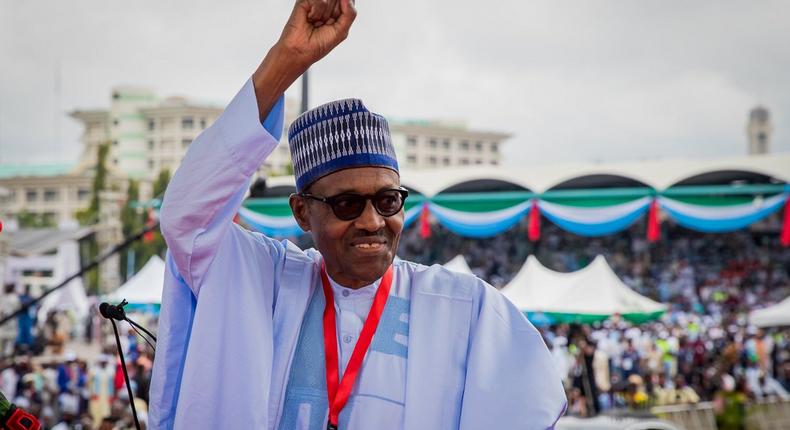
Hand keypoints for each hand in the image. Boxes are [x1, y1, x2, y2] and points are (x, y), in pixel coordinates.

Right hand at [252, 0, 355, 120]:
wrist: (299, 50)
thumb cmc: (318, 45)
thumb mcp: (342, 31)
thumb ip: (350, 13)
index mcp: (338, 12)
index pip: (349, 1)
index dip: (347, 6)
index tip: (338, 19)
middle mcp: (327, 5)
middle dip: (335, 13)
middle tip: (326, 23)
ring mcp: (316, 2)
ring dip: (325, 14)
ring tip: (317, 23)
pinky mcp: (305, 0)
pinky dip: (316, 12)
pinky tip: (310, 19)